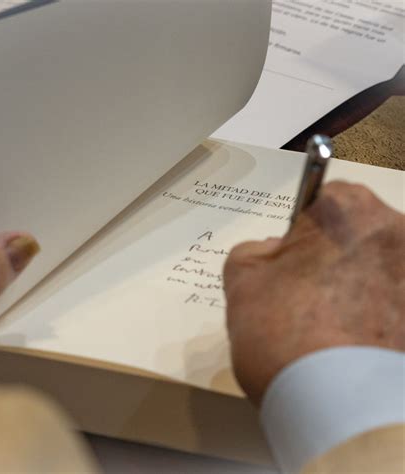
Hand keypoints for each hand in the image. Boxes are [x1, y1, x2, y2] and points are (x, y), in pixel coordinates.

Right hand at [224, 181, 404, 405]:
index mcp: (347, 211)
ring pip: (381, 269)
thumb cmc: (282, 330)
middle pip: (359, 234)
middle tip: (310, 296)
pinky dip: (382, 314)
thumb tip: (275, 252)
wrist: (337, 406)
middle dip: (335, 256)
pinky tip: (360, 344)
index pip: (324, 200)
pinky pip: (396, 302)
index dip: (305, 231)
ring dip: (361, 286)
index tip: (295, 260)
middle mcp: (396, 233)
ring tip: (336, 327)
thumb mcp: (240, 280)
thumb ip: (252, 251)